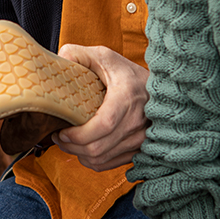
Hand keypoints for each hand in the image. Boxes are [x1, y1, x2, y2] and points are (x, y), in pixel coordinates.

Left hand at [53, 45, 149, 170]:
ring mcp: (139, 139)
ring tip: (68, 142)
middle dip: (71, 146)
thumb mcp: (104, 57)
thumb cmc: (128, 73)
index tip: (62, 131)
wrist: (161, 89)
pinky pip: (108, 164)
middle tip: (58, 136)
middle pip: (98, 147)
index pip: (103, 125)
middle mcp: (137, 121)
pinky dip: (92, 160)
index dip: (79, 135)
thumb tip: (58, 60)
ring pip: (101, 159)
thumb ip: (78, 54)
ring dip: (78, 154)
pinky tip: (84, 149)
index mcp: (127, 97)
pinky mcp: (138, 150)